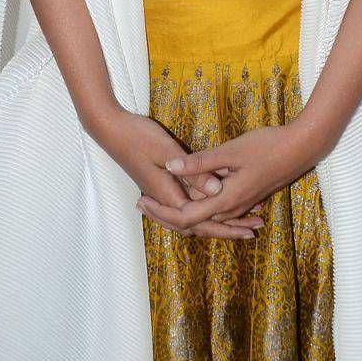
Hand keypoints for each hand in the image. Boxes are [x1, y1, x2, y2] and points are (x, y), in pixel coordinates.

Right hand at [98, 109, 263, 240]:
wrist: (109, 129)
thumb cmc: (137, 136)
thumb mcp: (167, 149)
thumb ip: (193, 170)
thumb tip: (217, 191)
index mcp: (168, 194)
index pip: (199, 220)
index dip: (225, 226)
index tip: (248, 227)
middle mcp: (165, 197)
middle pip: (197, 224)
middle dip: (226, 229)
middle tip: (252, 231)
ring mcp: (161, 190)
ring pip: (192, 215)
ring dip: (216, 221)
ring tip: (240, 222)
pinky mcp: (159, 182)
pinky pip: (186, 202)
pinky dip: (203, 207)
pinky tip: (213, 200)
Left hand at [143, 123, 315, 232]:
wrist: (301, 149)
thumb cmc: (267, 146)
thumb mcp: (231, 151)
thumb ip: (200, 162)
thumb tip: (170, 167)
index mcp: (225, 200)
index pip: (185, 218)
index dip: (161, 212)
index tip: (141, 200)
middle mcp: (231, 207)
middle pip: (192, 221)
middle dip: (165, 213)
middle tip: (141, 201)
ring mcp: (239, 203)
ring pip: (204, 215)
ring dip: (181, 208)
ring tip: (157, 197)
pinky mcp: (245, 195)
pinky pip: (216, 208)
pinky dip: (198, 203)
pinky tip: (189, 192)